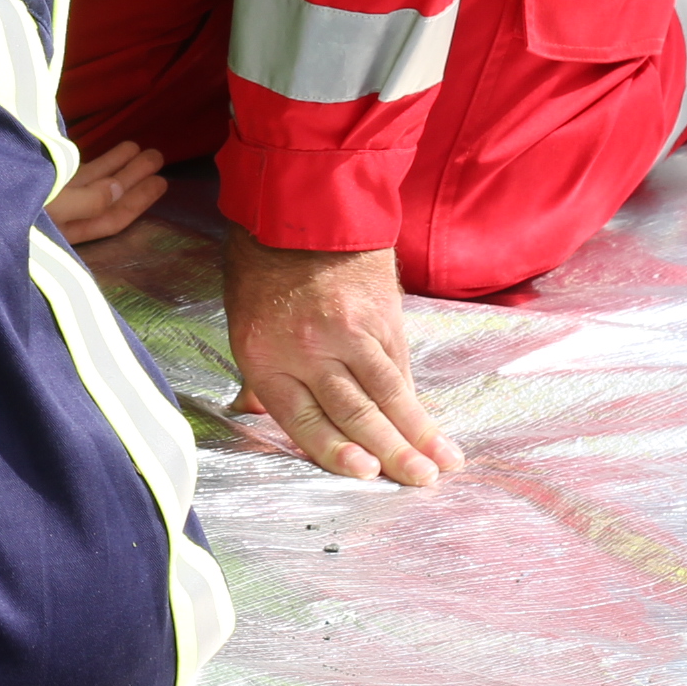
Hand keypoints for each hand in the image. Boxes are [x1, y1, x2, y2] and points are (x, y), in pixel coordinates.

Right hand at [46, 139, 170, 244]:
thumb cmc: (18, 204)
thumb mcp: (56, 207)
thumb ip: (90, 201)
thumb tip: (118, 189)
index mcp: (68, 232)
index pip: (112, 218)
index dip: (139, 200)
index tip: (161, 182)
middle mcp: (65, 216)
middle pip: (107, 197)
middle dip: (133, 178)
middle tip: (156, 157)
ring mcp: (54, 195)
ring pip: (94, 181)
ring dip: (118, 165)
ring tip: (139, 147)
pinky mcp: (43, 176)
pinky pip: (78, 171)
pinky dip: (97, 162)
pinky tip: (111, 152)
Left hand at [221, 226, 461, 487]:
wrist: (301, 203)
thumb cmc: (263, 262)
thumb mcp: (243, 319)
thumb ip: (259, 373)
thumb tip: (254, 414)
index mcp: (266, 354)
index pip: (303, 420)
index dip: (335, 452)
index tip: (365, 474)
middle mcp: (309, 348)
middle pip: (353, 413)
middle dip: (389, 454)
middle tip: (419, 483)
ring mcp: (351, 331)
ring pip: (388, 393)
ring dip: (418, 434)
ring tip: (443, 465)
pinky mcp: (384, 314)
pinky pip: (401, 365)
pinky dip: (416, 397)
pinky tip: (431, 423)